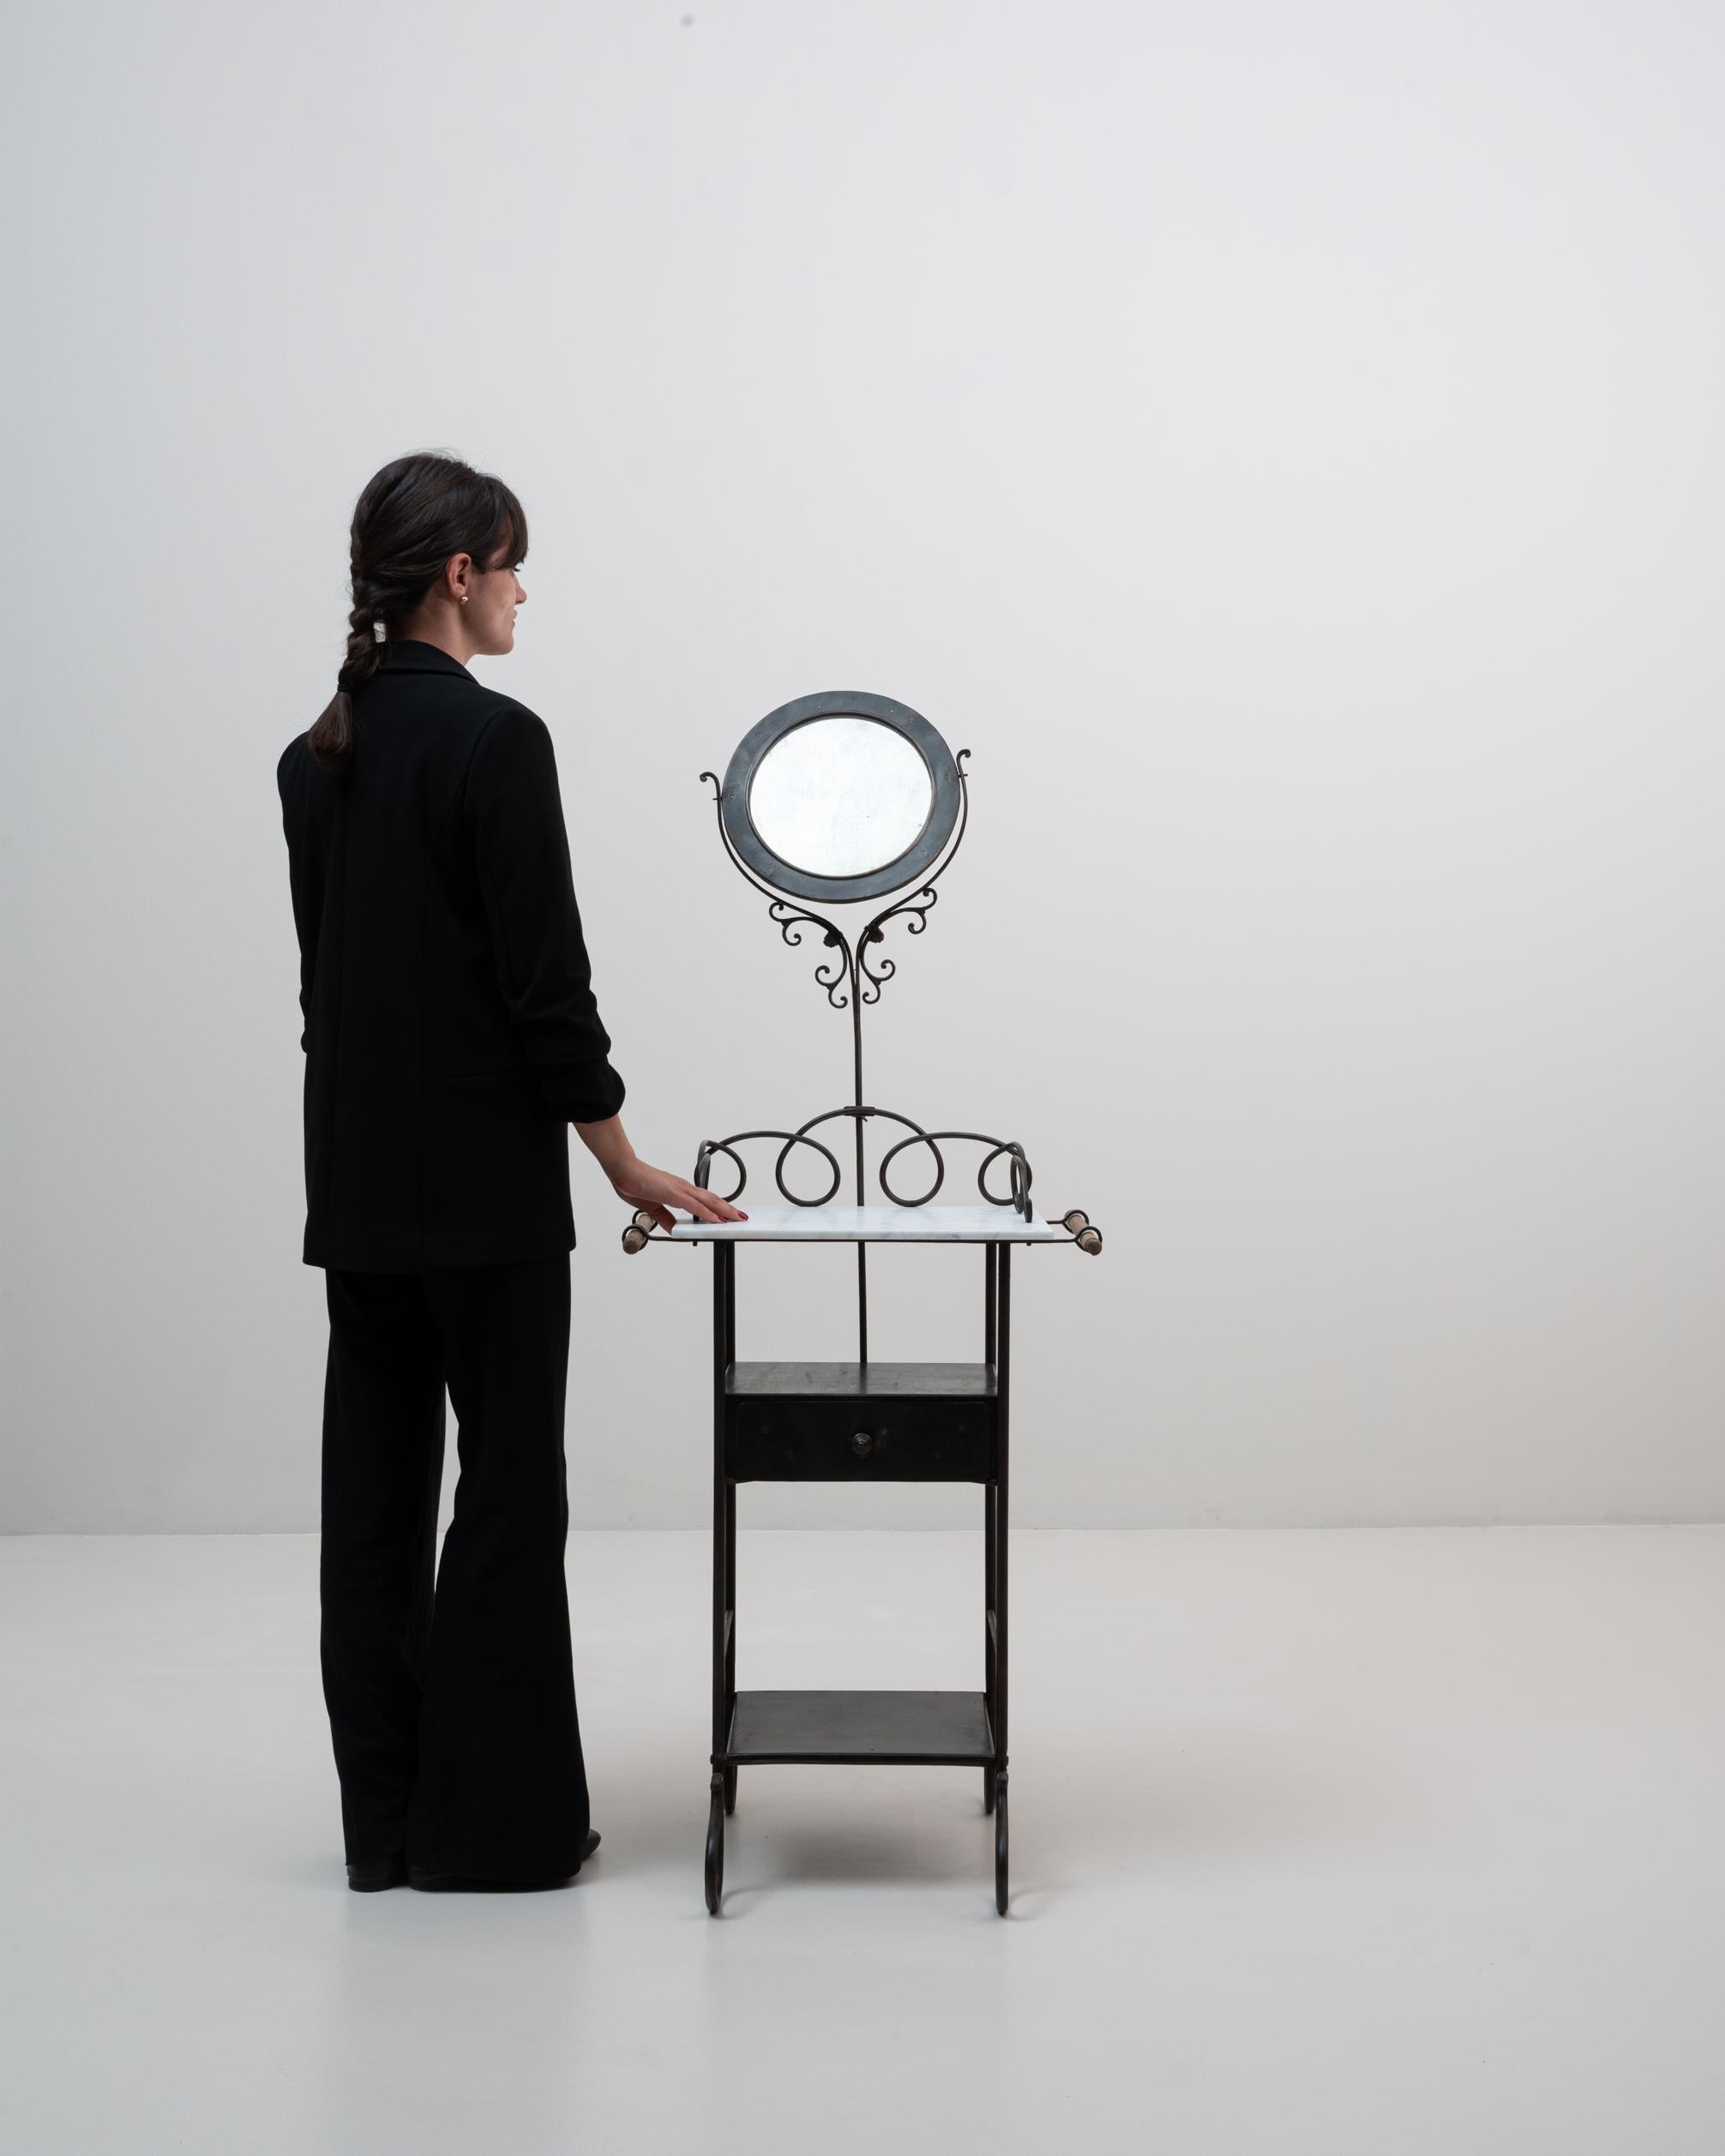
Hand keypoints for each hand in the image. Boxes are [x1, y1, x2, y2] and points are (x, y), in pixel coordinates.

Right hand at [609, 1157, 747, 1232]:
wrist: (622, 1171)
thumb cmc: (635, 1184)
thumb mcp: (653, 1208)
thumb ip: (665, 1219)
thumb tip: (674, 1229)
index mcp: (679, 1191)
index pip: (703, 1201)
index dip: (717, 1208)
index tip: (728, 1216)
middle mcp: (683, 1188)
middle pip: (711, 1200)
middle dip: (728, 1209)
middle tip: (741, 1217)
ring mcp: (679, 1189)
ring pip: (707, 1201)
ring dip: (724, 1210)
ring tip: (737, 1218)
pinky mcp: (672, 1193)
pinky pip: (694, 1205)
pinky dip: (707, 1213)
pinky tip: (717, 1220)